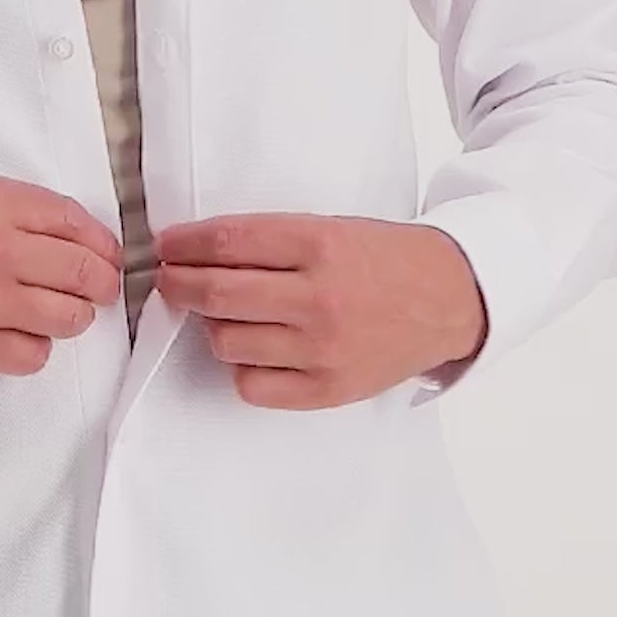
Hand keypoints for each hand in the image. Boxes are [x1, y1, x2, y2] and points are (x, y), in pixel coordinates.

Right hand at [0, 173, 123, 376]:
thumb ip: (26, 211)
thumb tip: (86, 238)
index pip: (77, 224)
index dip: (103, 244)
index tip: (107, 254)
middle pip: (84, 273)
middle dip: (101, 283)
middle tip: (98, 287)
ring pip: (70, 319)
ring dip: (73, 316)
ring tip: (58, 309)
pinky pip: (34, 355)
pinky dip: (35, 347)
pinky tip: (20, 331)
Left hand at [154, 212, 487, 408]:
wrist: (449, 299)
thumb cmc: (385, 259)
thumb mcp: (332, 228)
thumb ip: (270, 242)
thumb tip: (196, 254)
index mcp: (319, 244)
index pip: (226, 243)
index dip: (183, 245)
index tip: (167, 247)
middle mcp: (318, 297)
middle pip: (215, 295)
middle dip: (177, 285)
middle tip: (169, 281)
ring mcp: (322, 348)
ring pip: (226, 342)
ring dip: (212, 326)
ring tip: (225, 316)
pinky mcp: (327, 388)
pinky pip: (251, 385)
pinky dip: (242, 367)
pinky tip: (256, 350)